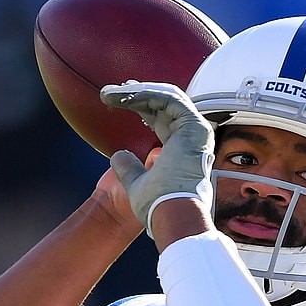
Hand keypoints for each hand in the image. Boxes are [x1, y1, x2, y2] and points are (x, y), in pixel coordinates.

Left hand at [99, 81, 214, 234]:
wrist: (167, 214)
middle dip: (138, 94)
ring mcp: (195, 132)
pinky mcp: (194, 127)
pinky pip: (170, 100)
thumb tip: (118, 155)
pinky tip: (126, 95)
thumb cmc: (156, 207)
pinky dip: (147, 94)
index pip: (162, 120)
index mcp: (181, 151)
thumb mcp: (135, 184)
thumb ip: (129, 169)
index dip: (141, 107)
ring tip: (109, 94)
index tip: (119, 100)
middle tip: (113, 91)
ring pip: (167, 98)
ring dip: (137, 92)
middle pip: (165, 105)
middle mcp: (191, 139)